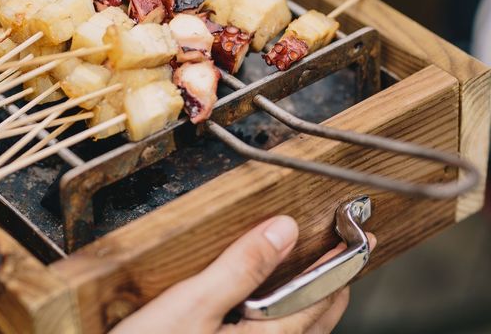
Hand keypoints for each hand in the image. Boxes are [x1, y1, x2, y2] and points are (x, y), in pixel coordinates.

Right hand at [110, 216, 376, 332]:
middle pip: (315, 322)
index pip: (320, 298)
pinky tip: (268, 313)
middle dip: (334, 287)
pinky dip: (286, 322)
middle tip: (346, 257)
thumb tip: (282, 228)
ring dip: (312, 307)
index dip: (344, 264)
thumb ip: (239, 268)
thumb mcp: (189, 305)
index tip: (362, 237)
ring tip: (318, 282)